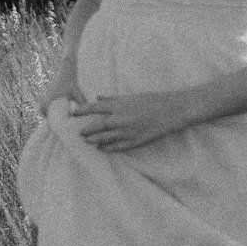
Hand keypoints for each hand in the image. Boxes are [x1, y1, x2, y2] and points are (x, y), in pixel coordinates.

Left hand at [69, 91, 196, 152]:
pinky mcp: (135, 141)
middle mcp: (120, 119)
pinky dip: (108, 148)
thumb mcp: (132, 96)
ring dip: (94, 140)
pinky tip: (103, 149)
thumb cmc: (152, 100)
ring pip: (105, 139)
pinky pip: (118, 147)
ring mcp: (127, 131)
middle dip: (86, 129)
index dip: (82, 111)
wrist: (172, 111)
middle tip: (77, 132)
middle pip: (97, 126)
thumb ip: (113, 99)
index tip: (74, 114)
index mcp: (119, 105)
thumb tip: (98, 98)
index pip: (94, 108)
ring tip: (86, 141)